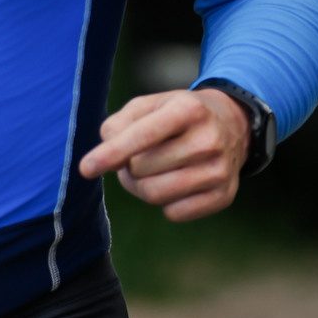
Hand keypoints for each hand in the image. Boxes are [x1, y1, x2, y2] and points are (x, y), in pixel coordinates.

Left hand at [77, 88, 247, 221]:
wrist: (232, 124)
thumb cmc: (179, 114)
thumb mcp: (150, 104)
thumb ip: (119, 123)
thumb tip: (106, 155)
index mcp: (188, 110)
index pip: (141, 136)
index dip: (110, 154)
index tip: (85, 168)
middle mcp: (208, 140)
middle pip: (141, 169)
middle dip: (127, 167)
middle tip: (134, 158)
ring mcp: (219, 171)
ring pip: (155, 195)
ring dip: (140, 187)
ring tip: (148, 172)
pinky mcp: (223, 196)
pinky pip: (174, 213)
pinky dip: (164, 202)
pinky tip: (174, 182)